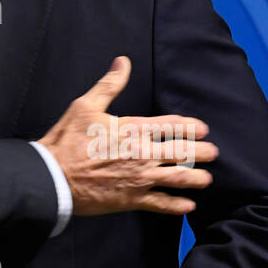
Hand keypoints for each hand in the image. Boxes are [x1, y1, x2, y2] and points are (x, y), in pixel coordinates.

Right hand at [36, 56, 217, 215]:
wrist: (53, 176)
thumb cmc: (68, 140)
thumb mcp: (86, 105)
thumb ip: (109, 84)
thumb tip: (123, 62)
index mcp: (133, 129)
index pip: (172, 125)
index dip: (191, 127)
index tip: (203, 129)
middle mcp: (142, 153)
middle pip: (182, 152)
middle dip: (202, 153)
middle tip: (213, 153)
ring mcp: (139, 178)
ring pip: (178, 178)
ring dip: (196, 178)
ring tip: (207, 179)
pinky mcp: (132, 199)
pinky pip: (162, 203)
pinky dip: (178, 205)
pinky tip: (188, 205)